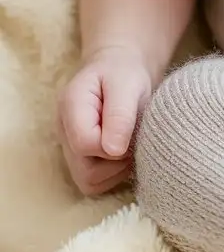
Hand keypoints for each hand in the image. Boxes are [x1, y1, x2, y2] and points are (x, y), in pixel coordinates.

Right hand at [58, 46, 151, 195]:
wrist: (120, 68)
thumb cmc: (124, 72)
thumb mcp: (127, 84)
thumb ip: (120, 114)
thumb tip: (113, 150)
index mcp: (71, 105)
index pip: (85, 144)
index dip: (113, 144)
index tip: (130, 128)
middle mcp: (64, 131)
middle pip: (85, 171)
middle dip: (116, 160)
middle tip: (132, 137)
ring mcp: (69, 148)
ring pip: (89, 182)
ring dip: (116, 169)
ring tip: (128, 141)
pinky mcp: (80, 159)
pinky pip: (95, 183)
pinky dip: (114, 174)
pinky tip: (124, 151)